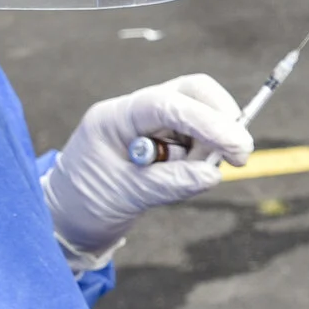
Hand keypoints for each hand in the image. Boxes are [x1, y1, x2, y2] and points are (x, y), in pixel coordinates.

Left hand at [42, 74, 251, 268]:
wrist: (70, 216)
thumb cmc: (86, 203)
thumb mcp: (124, 197)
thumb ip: (168, 184)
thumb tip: (212, 174)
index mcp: (115, 117)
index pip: (167, 104)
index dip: (207, 121)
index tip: (237, 146)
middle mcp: (135, 111)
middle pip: (191, 92)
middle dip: (220, 119)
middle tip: (238, 155)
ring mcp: (150, 123)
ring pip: (199, 115)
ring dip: (208, 145)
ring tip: (189, 178)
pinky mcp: (163, 139)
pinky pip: (196, 139)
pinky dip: (201, 157)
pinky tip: (184, 177)